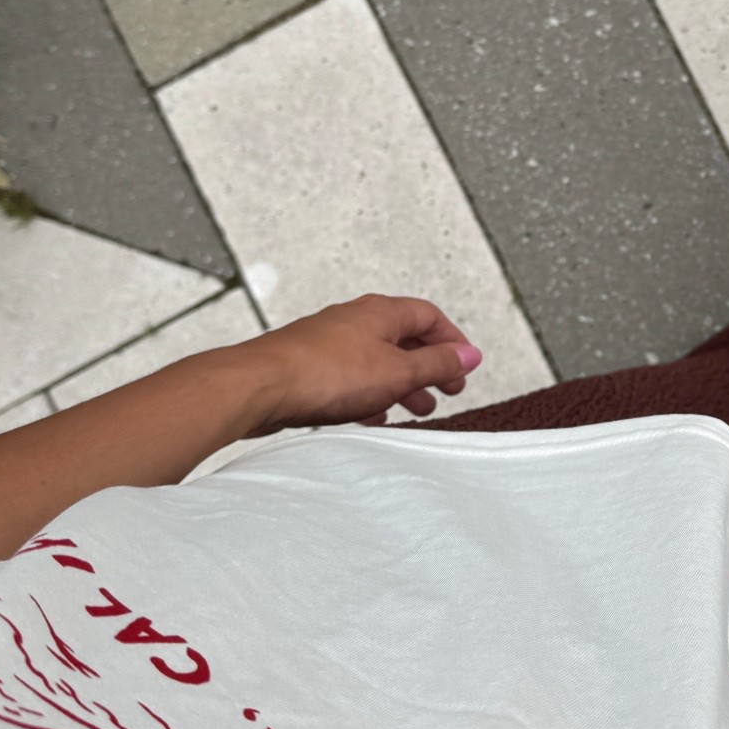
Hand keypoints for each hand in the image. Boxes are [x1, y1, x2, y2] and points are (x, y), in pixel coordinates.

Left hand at [238, 295, 482, 433]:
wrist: (259, 387)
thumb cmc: (324, 373)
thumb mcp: (398, 372)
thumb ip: (436, 364)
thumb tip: (468, 356)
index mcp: (380, 312)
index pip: (428, 316)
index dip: (451, 341)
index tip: (464, 364)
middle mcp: (353, 320)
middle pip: (403, 339)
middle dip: (427, 367)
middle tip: (444, 390)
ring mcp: (328, 343)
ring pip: (375, 361)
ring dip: (399, 384)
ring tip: (414, 409)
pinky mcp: (307, 367)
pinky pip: (348, 378)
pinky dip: (368, 394)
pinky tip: (371, 416)